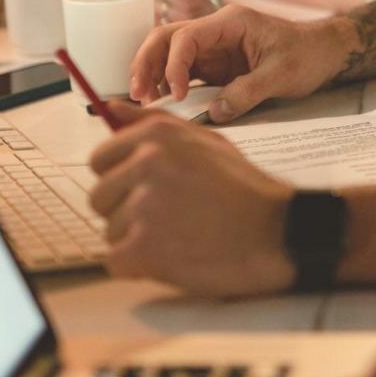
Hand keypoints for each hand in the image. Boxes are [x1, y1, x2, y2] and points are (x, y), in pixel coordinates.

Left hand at [87, 99, 294, 295]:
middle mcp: (145, 164)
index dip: (120, 179)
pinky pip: (115, 261)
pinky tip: (172, 257)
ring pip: (110, 231)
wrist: (276, 232)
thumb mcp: (204, 140)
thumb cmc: (243, 189)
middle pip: (99, 197)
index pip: (100, 159)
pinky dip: (138, 267)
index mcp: (156, 136)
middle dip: (125, 212)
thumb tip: (109, 109)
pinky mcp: (144, 247)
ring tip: (179, 235)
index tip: (142, 190)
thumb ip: (152, 124)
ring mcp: (143, 206)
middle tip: (166, 218)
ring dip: (137, 240)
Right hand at [128, 6, 355, 120]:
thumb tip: (216, 113)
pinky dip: (168, 84)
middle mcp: (216, 30)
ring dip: (152, 73)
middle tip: (138, 95)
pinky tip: (160, 102)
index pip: (186, 36)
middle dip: (147, 63)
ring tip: (143, 100)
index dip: (174, 65)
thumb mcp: (282, 75)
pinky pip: (184, 70)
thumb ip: (248, 92)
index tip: (178, 94)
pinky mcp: (216, 64)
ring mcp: (214, 47)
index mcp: (231, 22)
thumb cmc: (308, 55)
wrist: (325, 52)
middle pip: (166, 37)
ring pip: (170, 53)